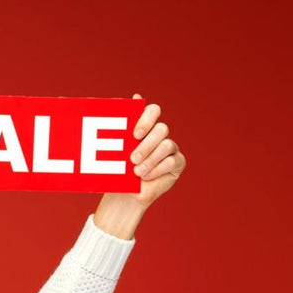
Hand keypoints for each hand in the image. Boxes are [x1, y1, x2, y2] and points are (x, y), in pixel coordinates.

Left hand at [124, 93, 186, 208]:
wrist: (123, 195)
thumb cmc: (118, 171)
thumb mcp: (115, 152)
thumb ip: (122, 128)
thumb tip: (135, 97)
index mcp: (144, 127)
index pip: (153, 111)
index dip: (147, 119)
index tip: (134, 134)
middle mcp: (159, 135)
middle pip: (162, 128)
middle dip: (146, 144)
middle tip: (132, 159)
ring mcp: (171, 149)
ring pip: (167, 145)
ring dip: (150, 159)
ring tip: (136, 172)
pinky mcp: (178, 163)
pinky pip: (173, 161)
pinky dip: (157, 169)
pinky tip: (145, 177)